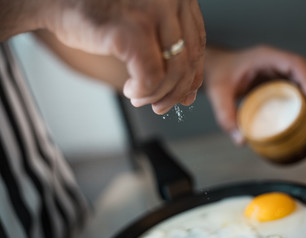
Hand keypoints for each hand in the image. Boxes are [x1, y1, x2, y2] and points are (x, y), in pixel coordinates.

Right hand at [43, 0, 205, 113]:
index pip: (198, 45)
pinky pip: (152, 76)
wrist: (56, 0)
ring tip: (141, 99)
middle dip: (177, 91)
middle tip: (162, 106)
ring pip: (174, 71)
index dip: (192, 76)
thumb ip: (169, 55)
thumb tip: (189, 94)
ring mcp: (153, 11)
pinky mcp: (131, 29)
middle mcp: (171, 0)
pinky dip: (145, 91)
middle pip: (188, 60)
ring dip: (159, 95)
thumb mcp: (145, 29)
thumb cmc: (99, 15)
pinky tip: (131, 91)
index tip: (184, 95)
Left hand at [205, 46, 305, 144]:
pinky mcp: (277, 81)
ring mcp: (278, 72)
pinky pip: (297, 90)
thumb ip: (226, 117)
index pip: (295, 64)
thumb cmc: (217, 75)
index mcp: (265, 57)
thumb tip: (242, 141)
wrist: (213, 68)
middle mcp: (276, 62)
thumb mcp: (218, 94)